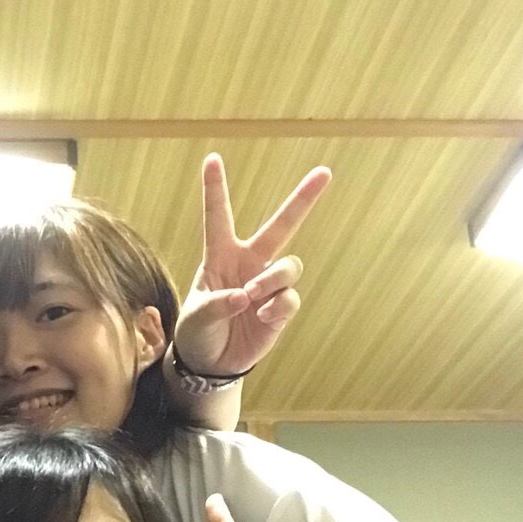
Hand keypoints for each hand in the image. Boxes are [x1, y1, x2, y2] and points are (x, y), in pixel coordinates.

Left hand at [172, 154, 331, 376]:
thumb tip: (245, 296)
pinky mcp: (281, 307)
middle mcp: (249, 263)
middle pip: (281, 226)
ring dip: (272, 279)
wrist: (211, 362)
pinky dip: (278, 307)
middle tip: (324, 172)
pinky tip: (263, 318)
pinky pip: (290, 298)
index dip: (215, 189)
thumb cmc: (198, 331)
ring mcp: (268, 284)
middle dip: (303, 199)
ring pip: (289, 266)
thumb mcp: (197, 317)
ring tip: (253, 296)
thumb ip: (217, 304)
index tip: (212, 158)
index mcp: (220, 256)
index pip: (219, 217)